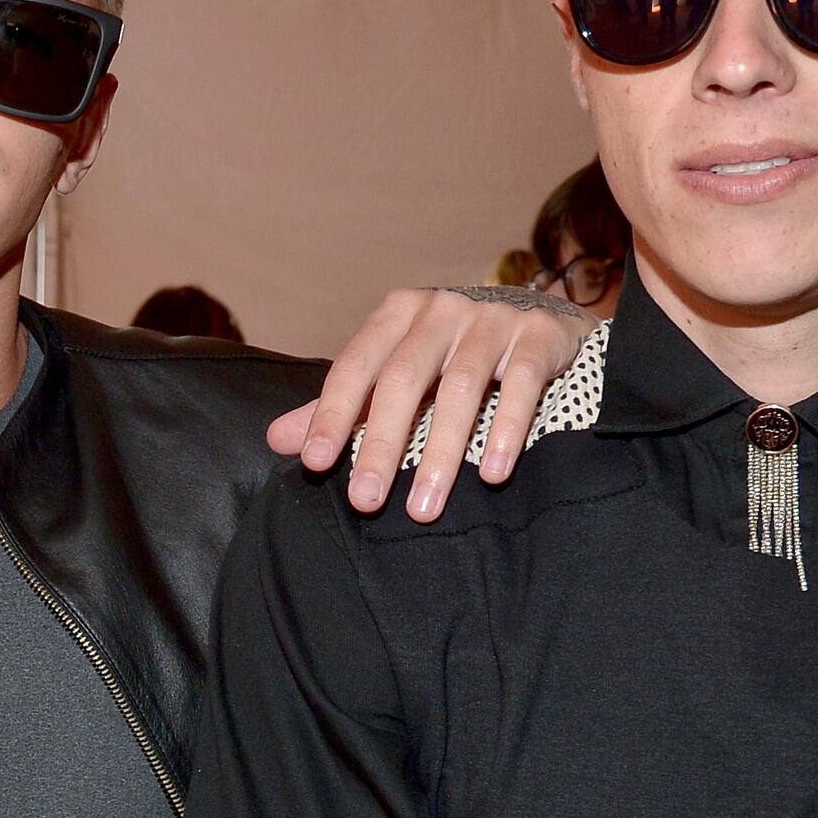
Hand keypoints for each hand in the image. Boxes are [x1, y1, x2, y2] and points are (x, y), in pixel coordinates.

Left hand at [269, 284, 598, 523]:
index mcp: (398, 315)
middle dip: (380, 445)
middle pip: (403, 380)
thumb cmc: (452, 355)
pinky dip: (506, 431)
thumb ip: (343, 407)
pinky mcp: (539, 335)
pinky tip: (492, 474)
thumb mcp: (396, 373)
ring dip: (440, 452)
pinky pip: (522, 385)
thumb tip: (277, 441)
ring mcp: (493, 319)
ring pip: (462, 387)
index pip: (355, 366)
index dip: (332, 414)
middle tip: (366, 502)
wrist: (540, 321)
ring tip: (423, 507)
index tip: (315, 462)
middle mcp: (442, 310)